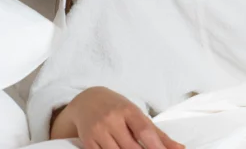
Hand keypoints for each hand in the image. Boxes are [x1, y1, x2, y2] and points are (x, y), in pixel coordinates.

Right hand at [54, 86, 183, 148]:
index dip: (156, 147)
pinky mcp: (87, 142)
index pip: (145, 131)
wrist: (87, 101)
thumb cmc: (117, 108)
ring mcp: (98, 131)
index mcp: (129, 111)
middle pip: (131, 146)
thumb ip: (158, 134)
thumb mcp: (137, 114)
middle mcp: (112, 120)